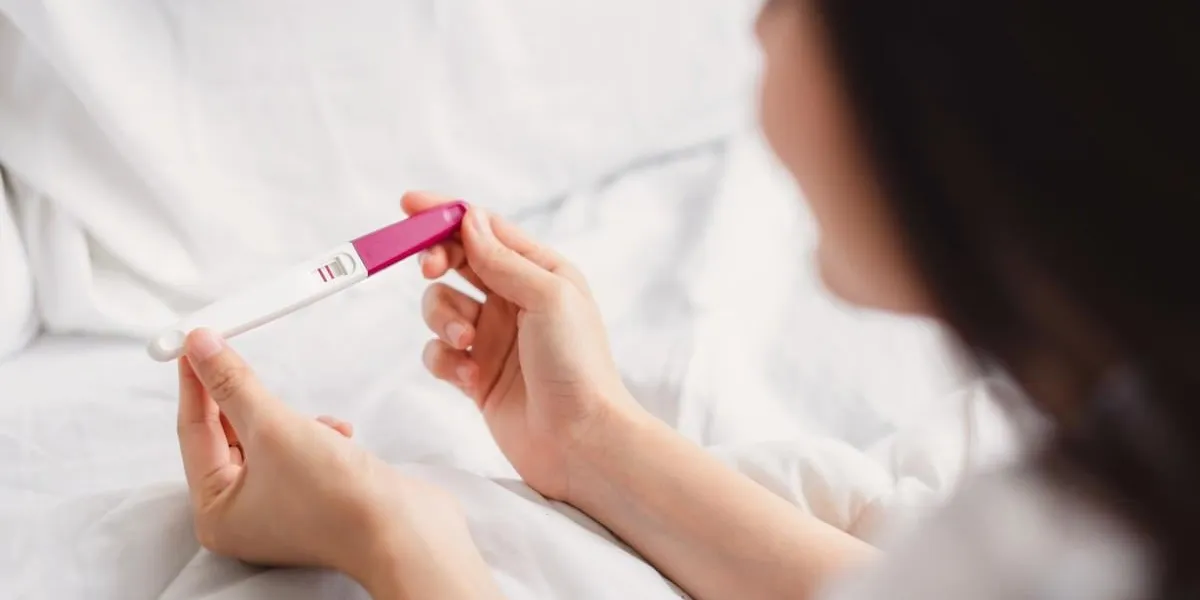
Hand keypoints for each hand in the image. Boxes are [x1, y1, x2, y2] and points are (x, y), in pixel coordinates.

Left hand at [175, 328, 490, 595]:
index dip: (195, 383)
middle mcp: (242, 514)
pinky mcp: (315, 495)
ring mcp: (281, 506)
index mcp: (216, 512)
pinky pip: (299, 450)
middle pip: (228, 436)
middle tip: (233, 352)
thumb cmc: (336, 500)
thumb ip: (232, 384)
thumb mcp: (273, 428)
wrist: (404, 531)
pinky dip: (315, 434)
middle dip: (244, 400)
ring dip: (289, 419)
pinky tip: (338, 435)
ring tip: (314, 421)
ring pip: (267, 440)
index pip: (194, 433)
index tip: (193, 342)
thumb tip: (200, 348)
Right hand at [404, 192, 643, 501]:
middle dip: (436, 262)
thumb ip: (502, 259)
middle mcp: (515, 300)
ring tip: (466, 344)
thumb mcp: (547, 297)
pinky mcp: (476, 375)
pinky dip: (445, 361)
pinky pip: (438, 353)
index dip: (445, 214)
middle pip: (456, 261)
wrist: (581, 441)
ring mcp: (494, 338)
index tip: (408, 205)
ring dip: (443, 320)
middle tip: (431, 270)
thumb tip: (468, 218)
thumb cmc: (578, 366)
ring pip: (440, 307)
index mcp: (541, 272)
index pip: (485, 229)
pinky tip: (471, 380)